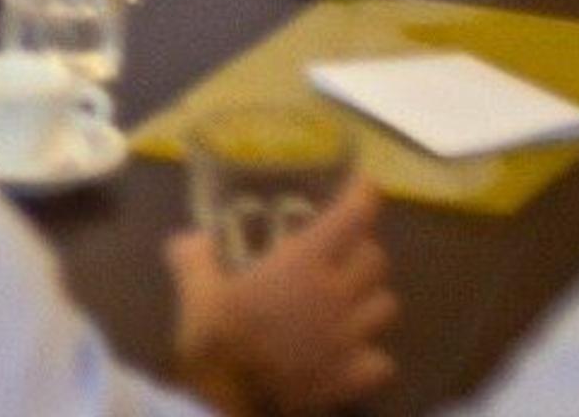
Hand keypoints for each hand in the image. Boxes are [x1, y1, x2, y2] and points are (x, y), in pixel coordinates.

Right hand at [169, 174, 396, 416]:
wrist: (229, 404)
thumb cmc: (215, 340)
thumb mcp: (194, 291)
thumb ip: (194, 256)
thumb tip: (191, 238)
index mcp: (301, 265)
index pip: (350, 218)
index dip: (362, 196)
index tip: (364, 184)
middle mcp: (336, 296)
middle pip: (376, 259)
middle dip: (363, 249)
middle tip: (342, 251)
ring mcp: (350, 339)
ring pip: (386, 306)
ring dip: (371, 297)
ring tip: (349, 300)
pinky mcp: (353, 377)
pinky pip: (381, 359)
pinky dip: (371, 353)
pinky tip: (351, 352)